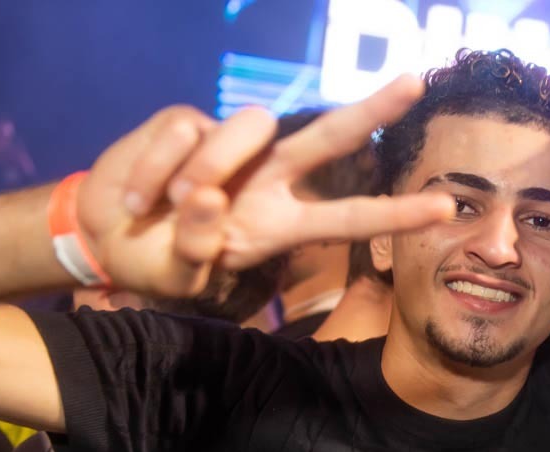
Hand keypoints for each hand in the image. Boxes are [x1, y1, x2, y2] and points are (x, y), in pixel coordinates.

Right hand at [76, 75, 454, 296]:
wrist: (105, 235)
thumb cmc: (160, 259)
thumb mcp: (184, 272)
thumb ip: (199, 247)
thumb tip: (208, 198)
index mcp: (283, 222)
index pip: (350, 217)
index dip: (396, 214)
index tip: (445, 204)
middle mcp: (269, 177)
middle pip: (328, 137)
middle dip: (371, 108)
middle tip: (415, 81)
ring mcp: (231, 145)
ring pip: (247, 129)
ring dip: (206, 169)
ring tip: (168, 207)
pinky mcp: (186, 120)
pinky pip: (181, 131)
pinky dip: (153, 170)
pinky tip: (139, 197)